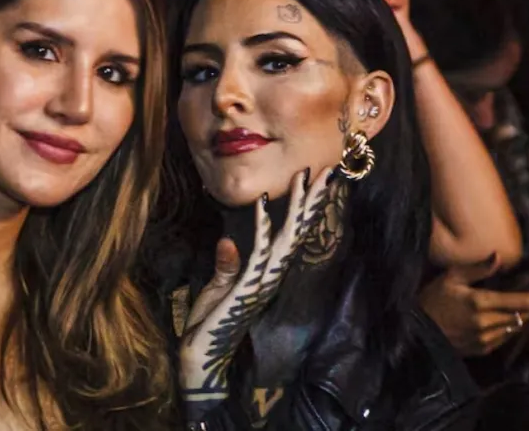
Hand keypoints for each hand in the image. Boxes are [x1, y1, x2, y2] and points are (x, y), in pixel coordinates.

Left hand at [179, 168, 331, 417]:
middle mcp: (271, 275)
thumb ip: (228, 266)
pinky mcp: (247, 286)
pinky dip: (261, 226)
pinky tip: (262, 203)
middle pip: (297, 231)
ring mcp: (262, 280)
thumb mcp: (218, 289)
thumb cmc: (209, 325)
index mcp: (266, 274)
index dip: (302, 209)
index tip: (313, 182)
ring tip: (303, 177)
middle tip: (324, 170)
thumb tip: (229, 240)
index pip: (289, 235)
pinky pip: (257, 250)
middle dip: (310, 200)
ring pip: (285, 237)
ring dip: (294, 206)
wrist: (203, 358)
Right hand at [420, 255, 528, 356]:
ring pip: (516, 328)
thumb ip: (477, 268)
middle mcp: (486, 322)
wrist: (417, 330)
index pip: (520, 301)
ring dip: (524, 318)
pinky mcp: (481, 349)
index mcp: (480, 302)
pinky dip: (510, 329)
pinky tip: (508, 321)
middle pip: (523, 316)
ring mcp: (485, 338)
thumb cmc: (432, 300)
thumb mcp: (450, 278)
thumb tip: (498, 257)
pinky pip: (505, 339)